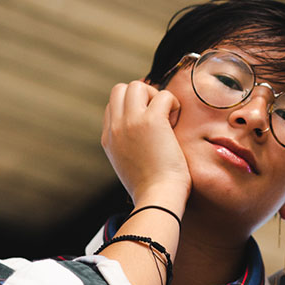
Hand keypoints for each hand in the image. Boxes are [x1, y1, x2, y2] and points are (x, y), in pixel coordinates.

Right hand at [101, 79, 191, 206]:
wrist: (157, 199)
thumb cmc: (152, 189)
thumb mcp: (129, 166)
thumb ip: (129, 147)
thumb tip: (145, 137)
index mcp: (108, 138)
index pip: (114, 106)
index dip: (134, 109)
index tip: (150, 127)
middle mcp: (116, 127)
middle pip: (121, 89)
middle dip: (142, 97)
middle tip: (158, 119)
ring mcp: (131, 122)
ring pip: (138, 85)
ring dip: (157, 97)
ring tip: (167, 121)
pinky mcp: (151, 121)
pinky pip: (164, 95)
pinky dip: (174, 105)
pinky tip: (175, 125)